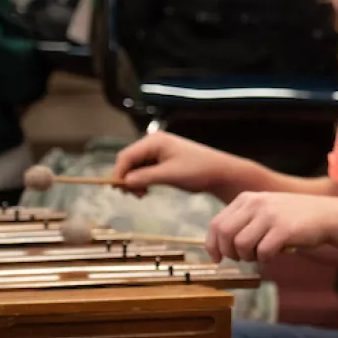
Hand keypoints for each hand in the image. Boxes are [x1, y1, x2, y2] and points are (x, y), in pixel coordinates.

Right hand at [111, 131, 249, 197]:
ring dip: (134, 181)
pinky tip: (146, 191)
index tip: (118, 190)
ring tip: (142, 195)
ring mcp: (156, 152)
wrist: (219, 172)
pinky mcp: (160, 161)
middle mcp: (152, 143)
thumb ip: (146, 177)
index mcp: (154, 141)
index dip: (118, 173)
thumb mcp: (170, 174)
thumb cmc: (198, 170)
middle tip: (134, 195)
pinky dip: (141, 181)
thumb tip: (124, 182)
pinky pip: (143, 170)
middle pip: (128, 161)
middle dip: (126, 178)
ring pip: (134, 167)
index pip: (126, 156)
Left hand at [205, 191, 337, 261]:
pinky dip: (266, 260)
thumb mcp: (265, 209)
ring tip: (260, 255)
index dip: (212, 245)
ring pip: (241, 245)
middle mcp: (256, 203)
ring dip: (248, 257)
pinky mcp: (284, 229)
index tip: (217, 258)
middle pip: (224, 234)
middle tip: (242, 258)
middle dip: (229, 252)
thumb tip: (219, 245)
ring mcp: (270, 215)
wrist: (328, 215)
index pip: (216, 224)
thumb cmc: (293, 218)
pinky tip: (274, 255)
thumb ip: (243, 220)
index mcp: (247, 198)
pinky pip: (263, 253)